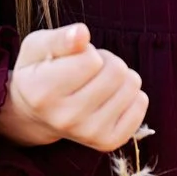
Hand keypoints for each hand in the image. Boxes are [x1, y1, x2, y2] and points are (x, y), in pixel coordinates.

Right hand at [0, 23, 148, 152]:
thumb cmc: (39, 72)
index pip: (91, 59)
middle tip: (89, 68)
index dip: (87, 51)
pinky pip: (140, 104)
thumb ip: (59, 38)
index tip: (74, 58)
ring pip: (132, 85)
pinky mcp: (108, 142)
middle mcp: (65, 118)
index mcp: (43, 92)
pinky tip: (110, 97)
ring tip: (98, 82)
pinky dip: (131, 94)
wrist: (36, 115)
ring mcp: (88, 133)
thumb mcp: (37, 47)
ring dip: (119, 76)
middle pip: (116, 71)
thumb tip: (82, 33)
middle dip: (107, 61)